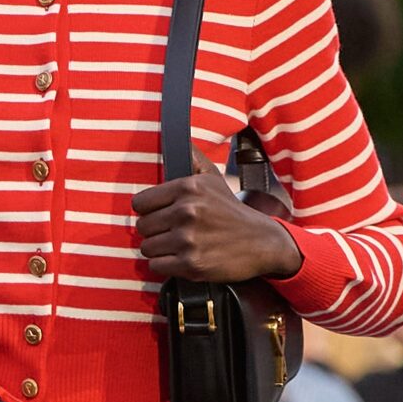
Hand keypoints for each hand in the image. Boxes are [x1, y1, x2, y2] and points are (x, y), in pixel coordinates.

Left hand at [132, 156, 301, 284]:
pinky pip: (156, 266)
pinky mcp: (191, 264)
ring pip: (147, 247)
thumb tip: (175, 135)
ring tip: (177, 246)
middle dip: (154, 231)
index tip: (160, 214)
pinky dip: (165, 265)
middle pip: (142, 226)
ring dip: (159, 249)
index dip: (148, 210)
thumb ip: (192, 159)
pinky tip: (181, 259)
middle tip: (171, 232)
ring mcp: (188, 240)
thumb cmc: (231, 211)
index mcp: (188, 188)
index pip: (140, 203)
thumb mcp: (213, 178)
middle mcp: (187, 212)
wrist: (262, 242)